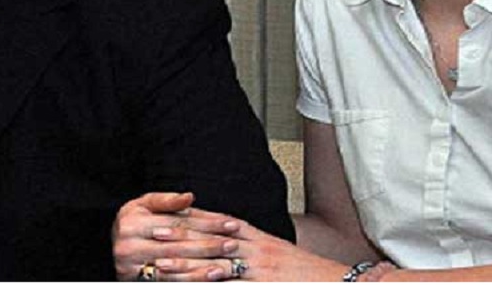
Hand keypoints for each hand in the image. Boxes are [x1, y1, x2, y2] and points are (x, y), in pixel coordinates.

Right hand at [113, 192, 242, 280]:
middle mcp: (129, 245)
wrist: (112, 250)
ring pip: (176, 267)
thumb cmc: (134, 222)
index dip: (207, 223)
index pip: (178, 222)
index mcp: (132, 221)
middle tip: (234, 243)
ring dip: (204, 267)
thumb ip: (167, 201)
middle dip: (210, 244)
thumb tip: (190, 196)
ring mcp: (131, 268)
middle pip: (179, 245)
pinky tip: (210, 278)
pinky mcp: (137, 282)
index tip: (231, 223)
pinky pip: (170, 283)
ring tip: (226, 264)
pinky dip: (193, 280)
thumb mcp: (144, 204)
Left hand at [154, 218, 349, 281]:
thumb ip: (253, 245)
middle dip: (181, 238)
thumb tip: (230, 239)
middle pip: (212, 241)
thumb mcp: (278, 251)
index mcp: (259, 238)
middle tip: (154, 234)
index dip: (192, 218)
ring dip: (185, 266)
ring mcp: (260, 270)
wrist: (337, 282)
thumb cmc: (306, 272)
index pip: (219, 223)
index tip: (169, 213)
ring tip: (160, 265)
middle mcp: (257, 250)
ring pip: (215, 266)